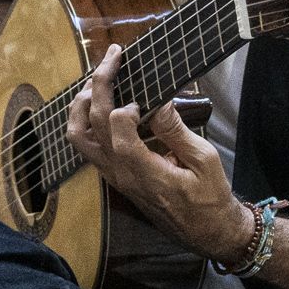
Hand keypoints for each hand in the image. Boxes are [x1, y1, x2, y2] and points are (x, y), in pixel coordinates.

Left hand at [68, 48, 255, 260]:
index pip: (117, 133)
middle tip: (113, 57)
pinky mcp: (113, 176)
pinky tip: (100, 102)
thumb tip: (159, 101)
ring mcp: (112, 176)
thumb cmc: (210, 197)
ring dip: (82, 104)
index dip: (124, 109)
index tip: (144, 98)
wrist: (206, 231)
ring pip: (78, 137)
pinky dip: (86, 119)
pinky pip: (85, 146)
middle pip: (92, 126)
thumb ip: (177, 131)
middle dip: (99, 85)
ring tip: (97, 79)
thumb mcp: (204, 160)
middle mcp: (120, 174)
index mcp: (145, 173)